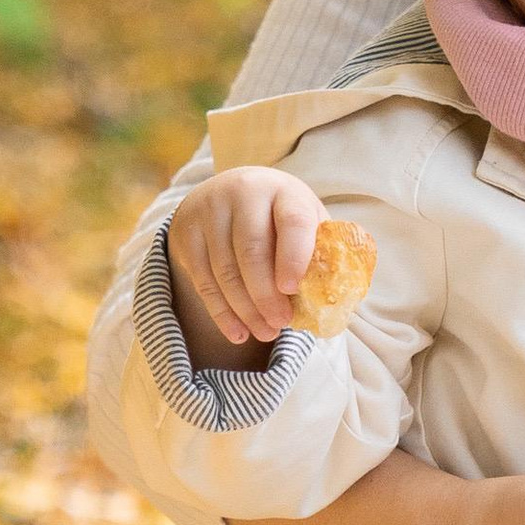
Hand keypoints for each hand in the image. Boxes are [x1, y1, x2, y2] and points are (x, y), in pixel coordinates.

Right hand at [167, 167, 326, 365]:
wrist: (224, 193)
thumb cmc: (277, 216)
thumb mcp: (303, 219)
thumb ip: (320, 250)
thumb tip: (337, 299)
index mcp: (284, 191)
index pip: (292, 221)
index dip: (294, 256)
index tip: (293, 289)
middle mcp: (244, 194)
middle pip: (252, 250)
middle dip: (267, 295)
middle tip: (282, 323)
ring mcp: (211, 212)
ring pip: (225, 270)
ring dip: (246, 310)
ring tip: (266, 332)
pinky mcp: (187, 234)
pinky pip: (203, 281)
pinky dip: (221, 313)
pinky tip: (238, 333)